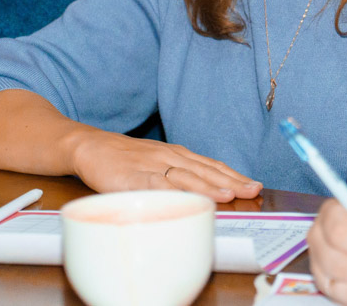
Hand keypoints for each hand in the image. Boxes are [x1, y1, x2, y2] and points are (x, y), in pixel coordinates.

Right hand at [66, 128, 261, 202]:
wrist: (92, 147)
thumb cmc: (127, 159)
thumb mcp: (158, 164)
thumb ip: (179, 176)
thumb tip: (205, 190)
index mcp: (178, 155)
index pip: (212, 165)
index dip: (234, 175)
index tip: (254, 184)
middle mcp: (170, 158)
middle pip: (206, 170)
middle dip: (231, 182)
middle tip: (253, 190)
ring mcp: (152, 166)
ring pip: (186, 177)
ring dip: (208, 186)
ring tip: (228, 195)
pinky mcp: (133, 178)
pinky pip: (156, 185)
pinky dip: (173, 192)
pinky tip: (186, 199)